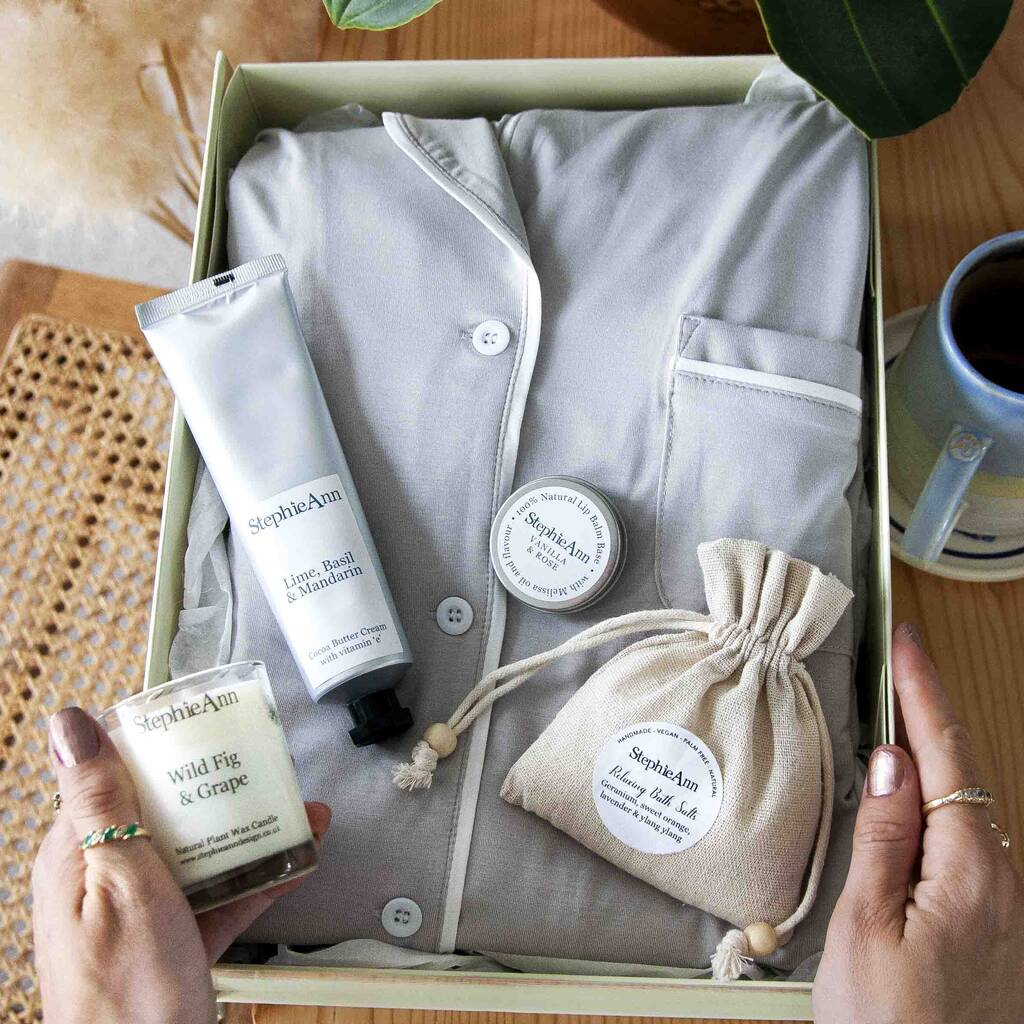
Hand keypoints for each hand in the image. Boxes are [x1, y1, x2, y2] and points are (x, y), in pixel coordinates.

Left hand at [32, 706, 329, 1023]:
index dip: (160, 743)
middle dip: (217, 782)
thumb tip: (71, 724)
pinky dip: (255, 874)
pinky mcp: (172, 938)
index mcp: (78, 854)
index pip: (114, 774)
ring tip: (295, 809)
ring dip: (248, 826)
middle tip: (263, 762)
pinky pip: (216, 891)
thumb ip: (101, 804)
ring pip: (197, 848)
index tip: (204, 721)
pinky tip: (293, 860)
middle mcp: (105, 876)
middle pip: (165, 808)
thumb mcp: (123, 885)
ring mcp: (140, 909)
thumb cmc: (125, 999)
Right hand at [814, 623, 1023, 1022]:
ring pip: (965, 805)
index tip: (908, 641)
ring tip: (896, 717)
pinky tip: (909, 798)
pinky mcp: (988, 923)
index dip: (924, 691)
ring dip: (932, 756)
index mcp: (972, 872)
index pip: (947, 755)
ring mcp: (1000, 904)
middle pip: (965, 772)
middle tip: (898, 665)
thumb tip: (892, 761)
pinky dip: (934, 801)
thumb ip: (885, 837)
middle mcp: (1001, 881)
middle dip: (931, 711)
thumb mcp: (867, 927)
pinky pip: (962, 840)